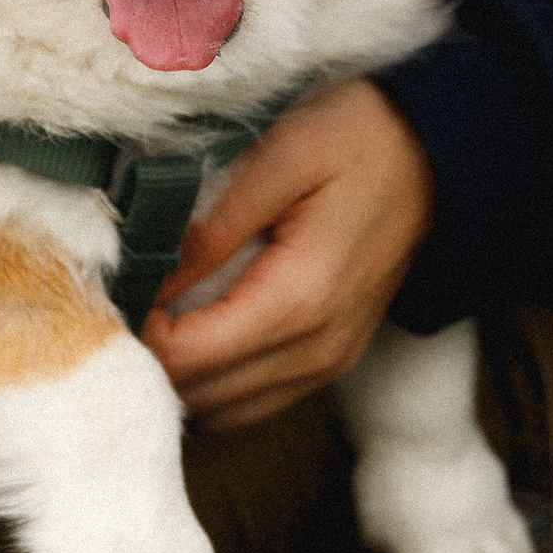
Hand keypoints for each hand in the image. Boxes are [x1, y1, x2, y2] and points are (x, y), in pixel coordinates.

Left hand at [138, 78, 432, 431]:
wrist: (437, 152)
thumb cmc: (359, 140)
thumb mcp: (280, 159)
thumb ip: (212, 227)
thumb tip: (148, 281)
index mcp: (299, 302)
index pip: (185, 359)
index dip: (136, 332)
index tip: (115, 287)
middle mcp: (316, 351)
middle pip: (199, 397)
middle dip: (150, 360)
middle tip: (120, 304)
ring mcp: (327, 364)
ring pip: (225, 412)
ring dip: (180, 378)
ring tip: (152, 318)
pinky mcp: (329, 361)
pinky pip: (254, 400)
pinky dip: (213, 382)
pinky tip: (193, 333)